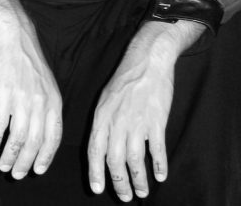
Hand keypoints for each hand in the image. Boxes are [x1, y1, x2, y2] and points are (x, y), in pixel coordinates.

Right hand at [0, 0, 62, 178]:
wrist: (15, 35)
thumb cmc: (29, 60)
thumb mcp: (46, 84)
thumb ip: (46, 107)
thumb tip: (41, 132)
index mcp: (54, 102)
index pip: (53, 138)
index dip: (45, 157)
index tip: (37, 170)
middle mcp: (41, 103)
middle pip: (35, 142)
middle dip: (26, 163)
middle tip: (16, 174)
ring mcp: (23, 98)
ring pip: (18, 136)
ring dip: (10, 155)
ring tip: (2, 165)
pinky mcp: (4, 92)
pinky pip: (1, 122)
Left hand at [87, 20, 203, 201]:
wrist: (146, 62)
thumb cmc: (124, 80)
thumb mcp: (104, 99)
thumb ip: (102, 122)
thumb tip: (100, 145)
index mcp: (101, 117)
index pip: (94, 150)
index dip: (95, 171)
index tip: (97, 189)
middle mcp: (116, 122)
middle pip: (114, 160)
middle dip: (118, 182)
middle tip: (125, 197)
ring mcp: (136, 122)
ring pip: (135, 159)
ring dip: (139, 179)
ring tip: (142, 191)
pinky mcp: (156, 121)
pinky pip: (157, 149)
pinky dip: (159, 164)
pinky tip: (161, 175)